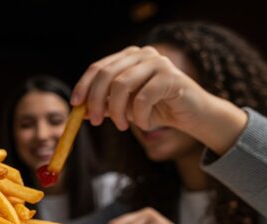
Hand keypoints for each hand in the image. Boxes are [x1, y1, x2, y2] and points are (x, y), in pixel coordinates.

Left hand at [72, 46, 220, 130]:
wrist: (190, 115)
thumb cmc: (155, 109)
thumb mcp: (124, 108)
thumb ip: (105, 105)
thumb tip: (80, 109)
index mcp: (128, 57)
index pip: (98, 67)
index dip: (83, 86)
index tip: (75, 105)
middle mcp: (142, 54)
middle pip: (106, 74)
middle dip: (95, 101)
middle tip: (94, 122)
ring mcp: (157, 62)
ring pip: (122, 85)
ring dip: (117, 111)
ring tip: (121, 126)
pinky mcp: (170, 76)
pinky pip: (142, 98)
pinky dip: (138, 115)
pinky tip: (143, 124)